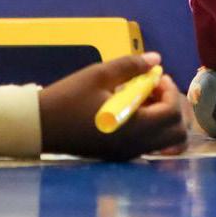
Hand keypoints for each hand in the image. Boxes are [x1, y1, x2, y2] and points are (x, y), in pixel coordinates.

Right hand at [38, 52, 187, 159]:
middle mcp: (135, 146)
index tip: (154, 77)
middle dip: (172, 106)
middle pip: (177, 133)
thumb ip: (131, 66)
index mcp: (133, 127)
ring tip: (142, 99)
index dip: (169, 91)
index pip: (171, 113)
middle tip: (153, 89)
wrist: (39, 126)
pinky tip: (131, 110)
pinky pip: (150, 144)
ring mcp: (128, 154)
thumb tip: (157, 60)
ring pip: (166, 141)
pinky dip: (152, 127)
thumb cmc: (68, 98)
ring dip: (163, 118)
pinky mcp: (120, 156)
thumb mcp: (98, 75)